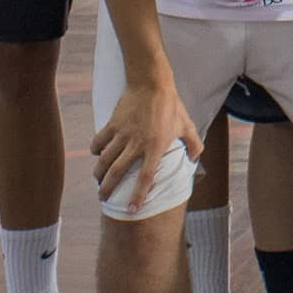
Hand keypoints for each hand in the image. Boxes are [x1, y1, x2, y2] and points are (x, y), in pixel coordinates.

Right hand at [91, 77, 202, 211]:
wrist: (152, 82)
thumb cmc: (171, 105)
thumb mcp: (186, 125)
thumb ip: (194, 143)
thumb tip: (196, 157)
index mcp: (156, 147)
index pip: (145, 178)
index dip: (138, 196)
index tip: (131, 210)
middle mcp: (137, 144)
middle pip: (117, 173)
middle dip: (108, 189)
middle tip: (103, 199)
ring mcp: (123, 134)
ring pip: (105, 160)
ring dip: (99, 173)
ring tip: (98, 181)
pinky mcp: (112, 124)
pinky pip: (99, 141)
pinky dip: (96, 149)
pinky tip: (96, 154)